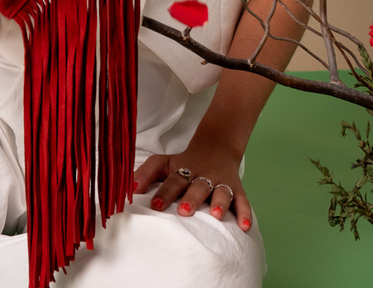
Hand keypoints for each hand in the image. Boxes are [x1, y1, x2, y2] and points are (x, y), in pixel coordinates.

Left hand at [133, 142, 252, 231]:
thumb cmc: (185, 161)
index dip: (164, 192)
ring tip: (216, 215)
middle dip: (191, 198)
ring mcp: (221, 182)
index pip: (173, 180)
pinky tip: (244, 227)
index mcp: (184, 169)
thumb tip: (127, 190)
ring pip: (221, 192)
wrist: (217, 146)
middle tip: (184, 211)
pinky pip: (243, 201)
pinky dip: (245, 213)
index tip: (154, 206)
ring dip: (219, 203)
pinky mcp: (237, 189)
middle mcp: (203, 175)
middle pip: (197, 186)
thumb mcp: (164, 162)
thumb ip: (146, 173)